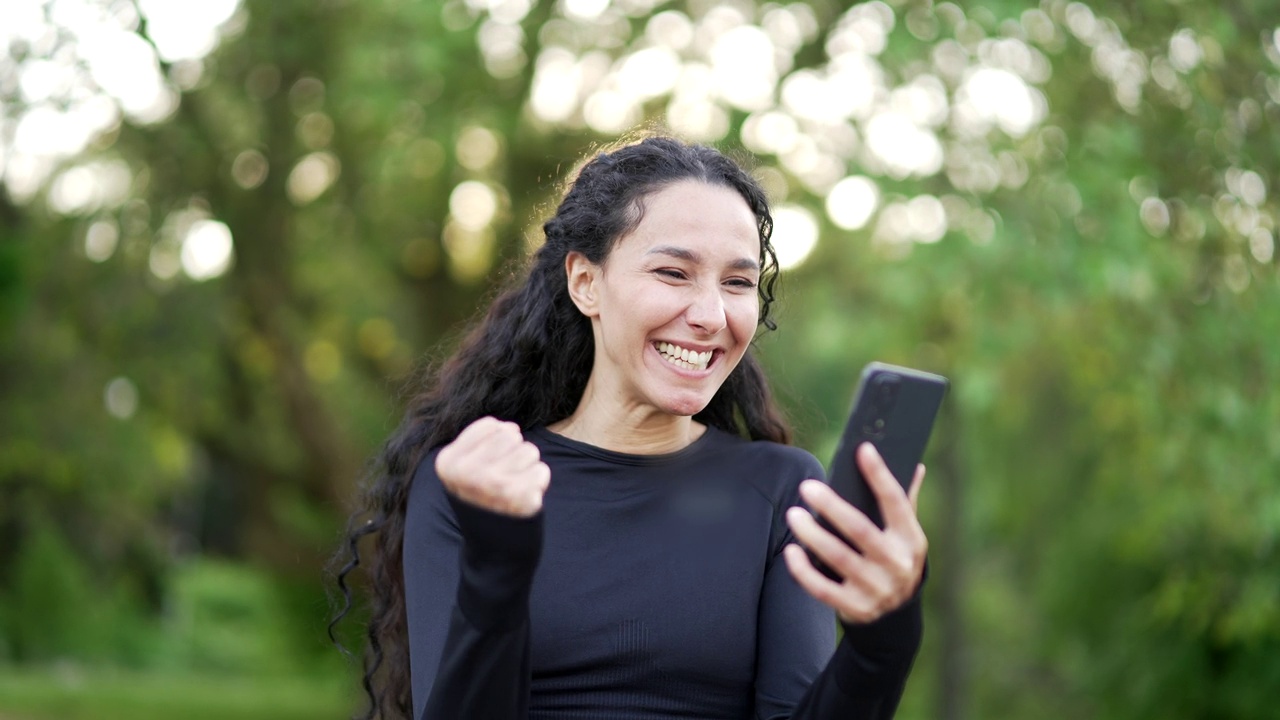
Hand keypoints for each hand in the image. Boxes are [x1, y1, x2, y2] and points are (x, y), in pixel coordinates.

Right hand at [435, 417, 550, 517]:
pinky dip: (538, 483)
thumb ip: (482, 441)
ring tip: (513, 488)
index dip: (498, 441)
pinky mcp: (521, 498)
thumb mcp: (464, 470)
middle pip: (512, 436)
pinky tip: (523, 499)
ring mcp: (496, 486)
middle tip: (504, 478)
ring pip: (530, 451)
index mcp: (449, 462)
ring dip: (527, 467)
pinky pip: (541, 471)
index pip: (491, 426)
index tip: (490, 463)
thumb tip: (511, 427)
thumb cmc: (482, 500)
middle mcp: (469, 473)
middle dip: (514, 452)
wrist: (492, 548)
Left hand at [783, 443, 927, 624]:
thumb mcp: (907, 537)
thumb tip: (914, 466)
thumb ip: (906, 503)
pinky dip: (804, 570)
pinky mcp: (855, 607)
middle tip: (807, 487)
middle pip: (860, 530)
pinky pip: (823, 588)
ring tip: (793, 514)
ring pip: (838, 558)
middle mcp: (897, 565)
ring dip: (812, 535)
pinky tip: (791, 551)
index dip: (880, 476)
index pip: (896, 502)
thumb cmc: (895, 561)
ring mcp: (876, 589)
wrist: (896, 619)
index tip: (863, 449)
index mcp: (911, 541)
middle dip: (832, 507)